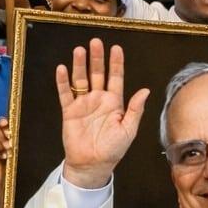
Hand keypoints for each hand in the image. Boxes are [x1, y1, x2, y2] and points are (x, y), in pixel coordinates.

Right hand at [57, 39, 148, 188]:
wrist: (93, 165)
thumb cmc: (113, 149)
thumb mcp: (128, 130)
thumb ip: (135, 109)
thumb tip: (145, 90)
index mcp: (115, 102)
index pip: (116, 77)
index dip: (116, 63)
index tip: (116, 48)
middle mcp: (99, 99)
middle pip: (97, 73)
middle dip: (97, 58)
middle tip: (95, 42)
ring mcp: (84, 104)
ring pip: (81, 79)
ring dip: (80, 65)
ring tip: (79, 50)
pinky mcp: (70, 111)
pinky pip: (66, 93)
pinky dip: (63, 82)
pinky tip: (62, 69)